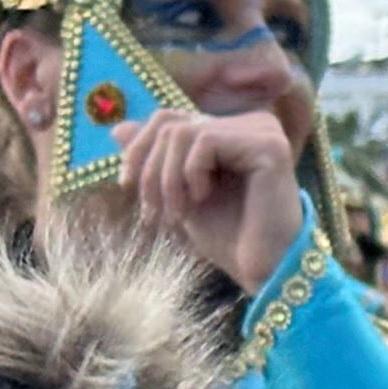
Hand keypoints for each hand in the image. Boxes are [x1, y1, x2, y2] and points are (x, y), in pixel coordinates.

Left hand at [117, 110, 304, 294]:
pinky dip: (192, 173)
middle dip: (150, 172)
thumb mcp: (179, 194)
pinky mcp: (269, 145)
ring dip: (167, 179)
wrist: (264, 270)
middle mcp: (251, 122)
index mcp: (233, 129)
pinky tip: (204, 199)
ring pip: (183, 132)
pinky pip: (206, 141)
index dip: (138, 149)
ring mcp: (263, 130)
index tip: (127, 187)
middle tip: (154, 214)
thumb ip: (155, 160)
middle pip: (171, 123)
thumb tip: (118, 128)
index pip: (168, 118)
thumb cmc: (227, 236)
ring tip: (176, 215)